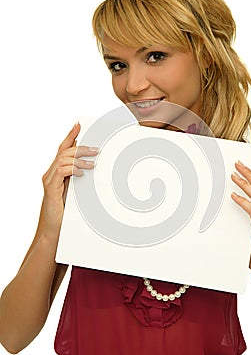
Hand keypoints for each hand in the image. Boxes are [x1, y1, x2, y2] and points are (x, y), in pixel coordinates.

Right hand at [41, 122, 98, 237]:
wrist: (54, 230)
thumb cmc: (66, 211)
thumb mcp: (76, 191)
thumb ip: (81, 178)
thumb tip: (95, 167)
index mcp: (57, 172)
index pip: (63, 148)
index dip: (70, 135)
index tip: (79, 124)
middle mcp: (51, 173)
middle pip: (64, 151)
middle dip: (81, 147)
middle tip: (96, 149)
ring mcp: (49, 180)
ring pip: (63, 159)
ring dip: (79, 159)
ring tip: (93, 163)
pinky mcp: (50, 189)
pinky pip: (60, 172)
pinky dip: (72, 169)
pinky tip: (82, 173)